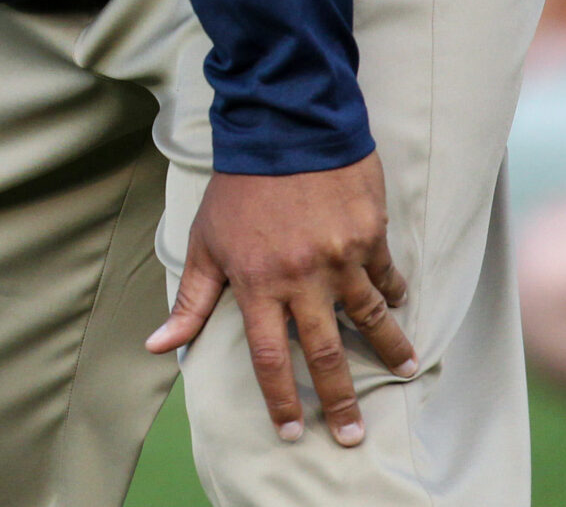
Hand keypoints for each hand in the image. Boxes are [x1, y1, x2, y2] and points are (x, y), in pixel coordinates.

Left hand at [147, 154, 417, 445]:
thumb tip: (159, 346)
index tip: (293, 431)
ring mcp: (340, 258)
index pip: (270, 358)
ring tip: (406, 372)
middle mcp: (301, 278)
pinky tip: (401, 306)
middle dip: (340, 401)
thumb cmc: (237, 190)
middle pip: (325, 354)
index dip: (281, 399)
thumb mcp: (204, 242)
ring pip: (371, 318)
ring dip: (390, 350)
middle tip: (353, 436)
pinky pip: (387, 276)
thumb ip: (190, 299)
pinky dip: (394, 293)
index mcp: (257, 284)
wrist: (282, 128)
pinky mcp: (369, 236)